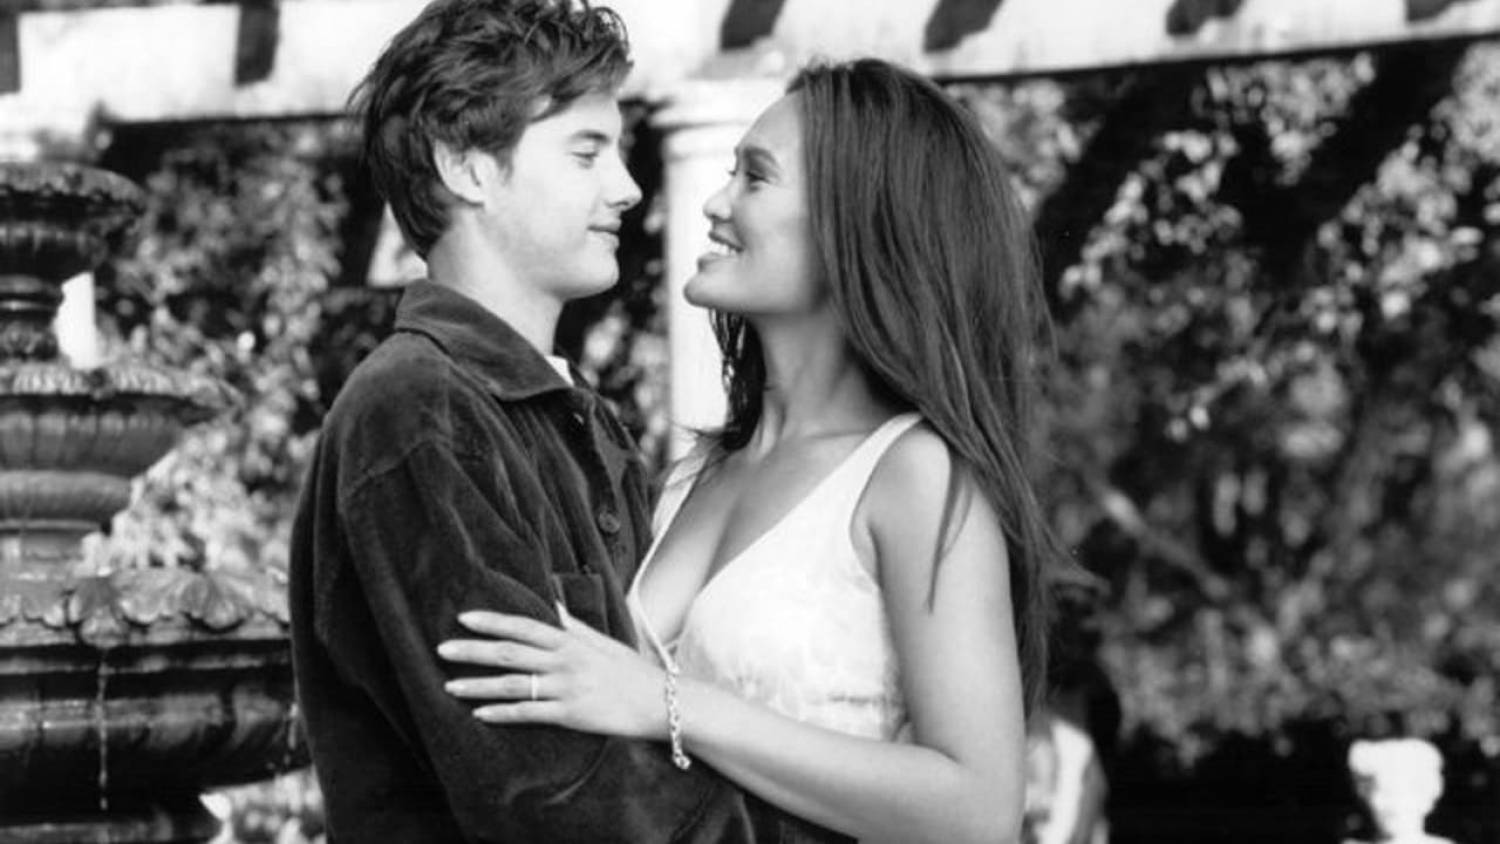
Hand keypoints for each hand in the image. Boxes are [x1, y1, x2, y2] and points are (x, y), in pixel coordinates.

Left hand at [437, 608, 667, 739]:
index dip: (493, 621)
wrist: (661, 702)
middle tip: (442, 649)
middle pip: (510, 652)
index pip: (524, 626)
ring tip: (449, 686)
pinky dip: (502, 714)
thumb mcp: (604, 641)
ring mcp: (566, 688)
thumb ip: (574, 626)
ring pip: (513, 684)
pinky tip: (479, 714)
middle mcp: (565, 661)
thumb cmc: (632, 671)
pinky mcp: (570, 715)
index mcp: (571, 640)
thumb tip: (553, 606)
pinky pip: (529, 714)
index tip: (465, 618)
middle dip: (473, 651)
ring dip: (478, 685)